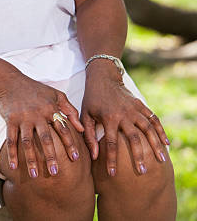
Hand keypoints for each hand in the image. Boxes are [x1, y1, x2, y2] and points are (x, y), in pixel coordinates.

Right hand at [0, 73, 83, 177]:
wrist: (10, 82)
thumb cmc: (36, 89)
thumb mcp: (56, 95)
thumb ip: (70, 110)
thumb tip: (82, 129)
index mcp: (50, 108)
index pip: (63, 128)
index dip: (70, 143)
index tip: (75, 158)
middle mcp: (37, 114)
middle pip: (45, 138)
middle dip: (51, 156)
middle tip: (55, 173)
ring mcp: (23, 118)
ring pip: (27, 142)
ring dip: (31, 159)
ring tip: (35, 176)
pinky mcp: (10, 120)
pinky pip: (11, 139)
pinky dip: (11, 153)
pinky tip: (14, 166)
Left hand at [81, 62, 169, 176]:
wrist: (103, 77)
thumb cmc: (92, 98)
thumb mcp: (85, 114)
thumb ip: (88, 135)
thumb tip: (93, 156)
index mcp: (108, 118)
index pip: (111, 143)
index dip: (111, 160)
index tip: (112, 174)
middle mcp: (123, 114)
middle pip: (133, 138)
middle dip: (138, 155)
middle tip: (142, 171)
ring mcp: (133, 109)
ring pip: (147, 128)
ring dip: (155, 144)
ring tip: (161, 159)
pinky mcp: (140, 104)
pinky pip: (153, 117)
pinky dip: (160, 129)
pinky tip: (165, 142)